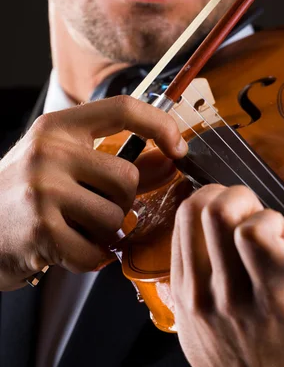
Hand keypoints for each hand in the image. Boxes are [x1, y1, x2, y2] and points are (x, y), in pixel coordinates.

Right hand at [0, 95, 186, 290]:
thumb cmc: (23, 195)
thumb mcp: (63, 165)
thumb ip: (115, 163)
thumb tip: (167, 161)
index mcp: (58, 127)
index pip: (123, 109)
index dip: (160, 125)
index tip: (178, 147)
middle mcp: (49, 151)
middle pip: (127, 177)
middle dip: (120, 202)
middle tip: (90, 209)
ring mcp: (43, 190)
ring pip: (115, 217)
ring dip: (102, 232)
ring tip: (72, 227)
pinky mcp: (41, 230)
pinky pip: (96, 251)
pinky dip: (88, 257)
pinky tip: (65, 248)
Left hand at [171, 184, 283, 366]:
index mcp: (276, 301)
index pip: (254, 233)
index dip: (270, 217)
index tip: (280, 231)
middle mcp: (231, 298)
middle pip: (216, 214)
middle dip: (239, 196)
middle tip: (252, 210)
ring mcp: (197, 298)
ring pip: (188, 218)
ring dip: (212, 199)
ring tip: (231, 212)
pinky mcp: (177, 296)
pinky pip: (176, 237)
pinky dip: (195, 221)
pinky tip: (213, 230)